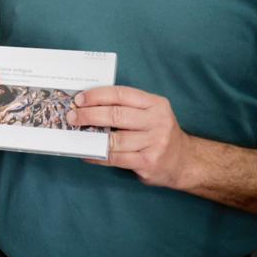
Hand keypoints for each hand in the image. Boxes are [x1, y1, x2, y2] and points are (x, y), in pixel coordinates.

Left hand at [68, 85, 193, 188]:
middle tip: (72, 116)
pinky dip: (96, 156)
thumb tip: (88, 105)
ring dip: (90, 137)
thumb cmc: (158, 133)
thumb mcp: (151, 113)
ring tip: (76, 134)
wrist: (184, 161)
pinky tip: (86, 153)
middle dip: (89, 115)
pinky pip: (115, 158)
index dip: (97, 95)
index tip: (79, 99)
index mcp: (156, 104)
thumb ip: (126, 107)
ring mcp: (154, 143)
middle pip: (116, 115)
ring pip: (114, 140)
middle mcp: (157, 121)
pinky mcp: (148, 162)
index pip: (121, 94)